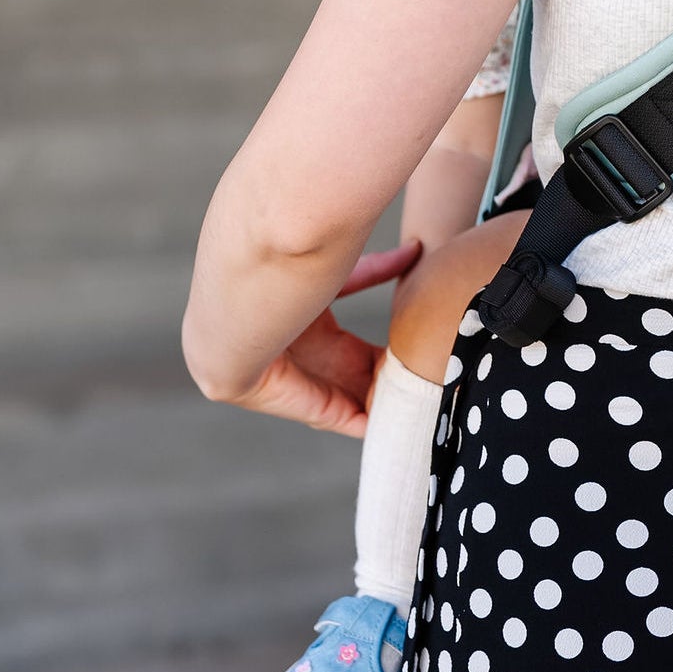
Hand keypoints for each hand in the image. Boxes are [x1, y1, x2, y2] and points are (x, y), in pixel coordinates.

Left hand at [224, 240, 423, 436]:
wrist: (237, 314)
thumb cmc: (278, 279)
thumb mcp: (336, 276)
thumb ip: (373, 271)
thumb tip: (414, 251)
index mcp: (313, 333)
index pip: (357, 349)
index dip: (390, 348)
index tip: (425, 342)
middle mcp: (311, 364)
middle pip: (360, 377)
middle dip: (392, 375)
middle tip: (435, 369)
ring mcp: (311, 389)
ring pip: (361, 399)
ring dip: (390, 398)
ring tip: (430, 394)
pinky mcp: (312, 410)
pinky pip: (352, 421)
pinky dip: (378, 419)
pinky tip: (407, 412)